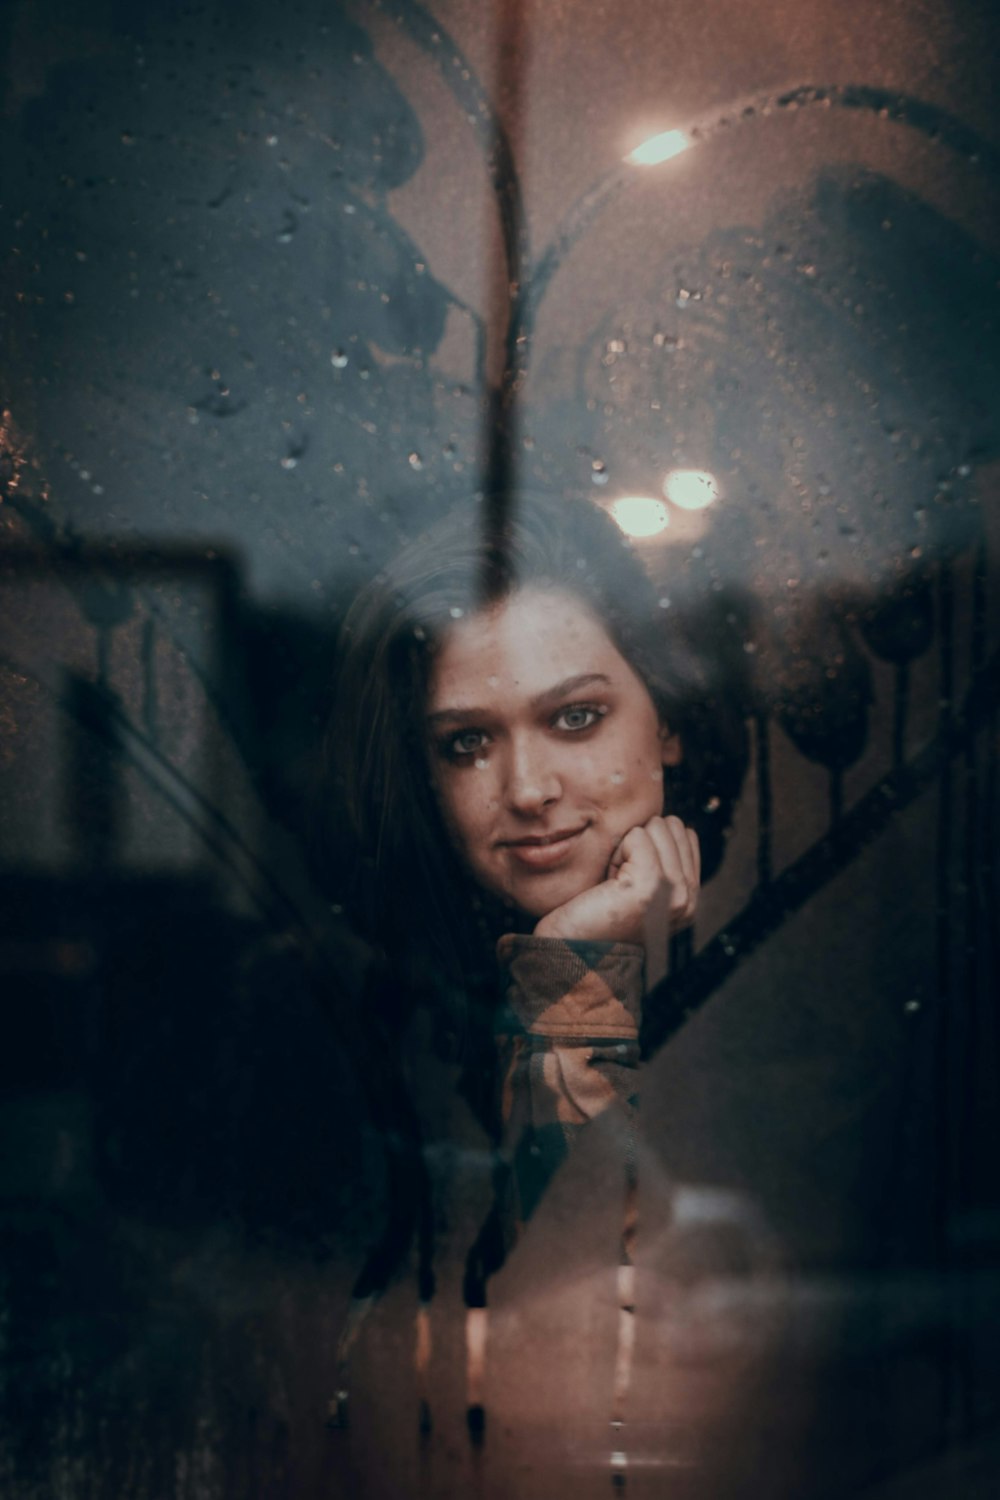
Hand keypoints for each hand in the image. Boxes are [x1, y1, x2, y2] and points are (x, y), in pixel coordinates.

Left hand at [534, 815, 699, 989]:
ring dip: (626, 848)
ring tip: (613, 883)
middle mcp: (690, 897)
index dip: (650, 845)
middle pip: (672, 826)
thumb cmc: (594, 917)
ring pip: (656, 826)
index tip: (628, 877)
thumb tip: (664, 822)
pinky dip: (615, 853)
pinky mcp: (652, 885)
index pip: (685, 834)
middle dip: (639, 843)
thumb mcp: (639, 887)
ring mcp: (674, 892)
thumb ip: (662, 861)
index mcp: (690, 897)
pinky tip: (607, 883)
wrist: (572, 954)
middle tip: (618, 881)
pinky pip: (637, 836)